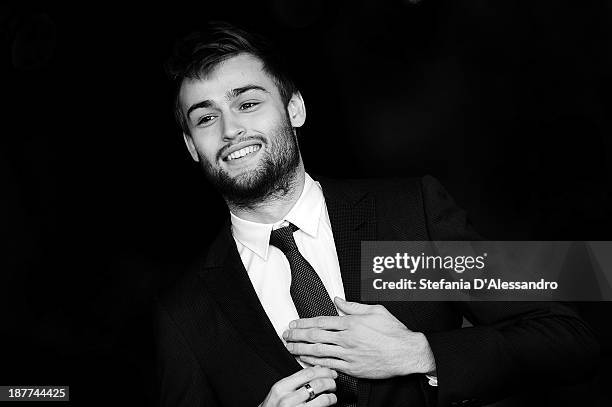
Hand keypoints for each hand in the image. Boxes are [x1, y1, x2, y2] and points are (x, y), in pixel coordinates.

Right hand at [259, 366, 337, 406]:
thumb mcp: (280, 391)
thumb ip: (296, 380)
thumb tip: (317, 369)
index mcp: (282, 387)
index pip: (308, 373)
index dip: (323, 371)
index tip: (330, 372)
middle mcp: (288, 399)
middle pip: (318, 384)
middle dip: (330, 382)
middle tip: (333, 383)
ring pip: (323, 400)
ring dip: (331, 397)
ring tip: (332, 396)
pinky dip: (327, 406)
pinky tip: (328, 405)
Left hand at [283, 298, 435, 378]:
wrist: (407, 353)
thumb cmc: (394, 332)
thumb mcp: (375, 310)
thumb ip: (353, 306)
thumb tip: (337, 299)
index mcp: (351, 323)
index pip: (322, 321)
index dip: (305, 323)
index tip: (294, 324)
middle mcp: (347, 339)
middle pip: (316, 336)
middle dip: (298, 336)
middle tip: (286, 335)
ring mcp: (349, 355)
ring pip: (319, 352)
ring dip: (302, 350)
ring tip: (290, 348)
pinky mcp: (353, 368)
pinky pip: (330, 365)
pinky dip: (316, 363)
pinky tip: (307, 362)